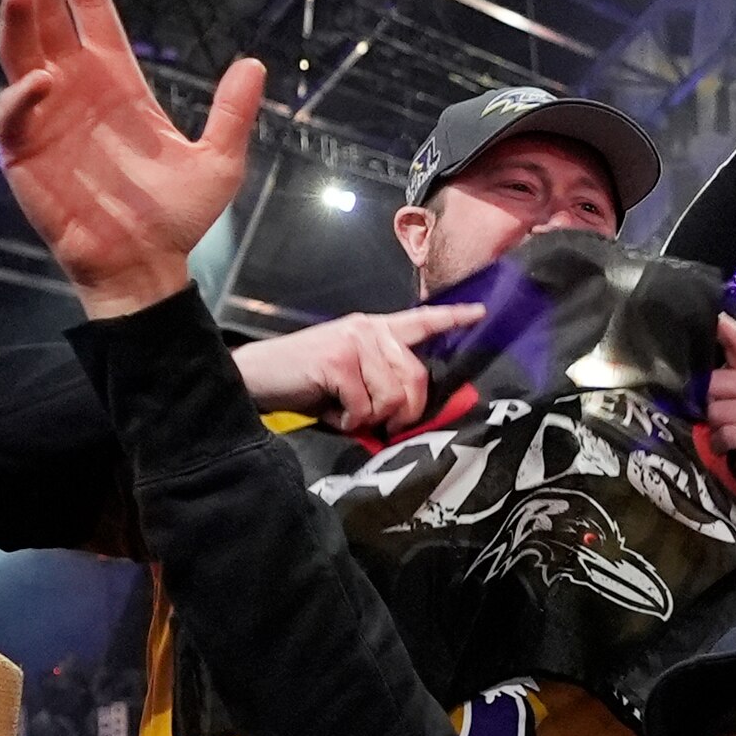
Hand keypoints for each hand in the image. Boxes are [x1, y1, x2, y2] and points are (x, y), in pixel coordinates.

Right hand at [0, 0, 261, 316]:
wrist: (146, 267)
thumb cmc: (174, 217)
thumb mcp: (218, 162)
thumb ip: (232, 113)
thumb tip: (255, 64)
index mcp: (117, 79)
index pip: (90, 7)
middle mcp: (75, 87)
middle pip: (47, 15)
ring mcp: (46, 116)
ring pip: (19, 52)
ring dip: (16, 19)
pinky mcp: (24, 152)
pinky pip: (13, 114)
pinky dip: (22, 95)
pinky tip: (41, 81)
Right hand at [235, 303, 484, 436]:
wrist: (255, 378)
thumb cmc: (304, 383)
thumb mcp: (350, 376)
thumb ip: (381, 379)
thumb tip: (412, 408)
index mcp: (373, 329)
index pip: (420, 320)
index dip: (452, 318)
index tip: (480, 313)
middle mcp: (367, 329)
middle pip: (416, 378)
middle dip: (404, 412)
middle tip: (379, 422)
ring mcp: (353, 342)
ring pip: (393, 397)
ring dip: (371, 417)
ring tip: (345, 410)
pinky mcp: (338, 361)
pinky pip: (365, 407)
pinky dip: (348, 420)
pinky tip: (331, 411)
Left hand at [706, 315, 735, 499]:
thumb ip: (732, 385)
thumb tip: (695, 381)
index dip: (725, 328)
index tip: (713, 313)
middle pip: (713, 385)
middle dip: (707, 408)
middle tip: (721, 423)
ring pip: (717, 412)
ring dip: (715, 430)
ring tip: (730, 438)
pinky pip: (727, 435)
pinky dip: (722, 446)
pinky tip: (731, 450)